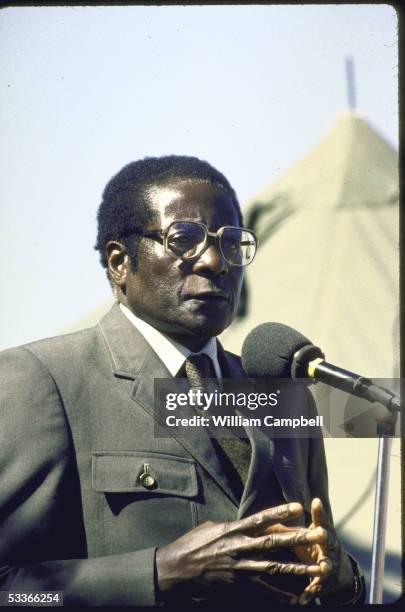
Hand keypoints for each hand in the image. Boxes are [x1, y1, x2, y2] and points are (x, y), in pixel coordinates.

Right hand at [155, 502, 325, 601]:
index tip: (298, 507)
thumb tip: (240, 524)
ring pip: (275, 568)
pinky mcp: (237, 588)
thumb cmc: (190, 546)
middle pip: (274, 542)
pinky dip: (281, 596)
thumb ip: (229, 527)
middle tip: (319, 534)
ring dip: (300, 568)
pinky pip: (264, 593)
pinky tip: (298, 597)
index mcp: (232, 531)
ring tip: (320, 568)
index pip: (260, 519)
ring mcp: (239, 570)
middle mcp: (239, 548)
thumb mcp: (209, 529)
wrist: (175, 572)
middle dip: (299, 538)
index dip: (280, 513)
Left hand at [269, 498, 355, 604]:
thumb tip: (274, 515)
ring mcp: (330, 566)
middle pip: (329, 541)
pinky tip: (301, 600)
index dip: (319, 512)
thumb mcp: (312, 535)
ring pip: (327, 566)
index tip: (316, 501)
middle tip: (321, 532)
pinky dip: (309, 594)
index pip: (322, 521)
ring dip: (323, 566)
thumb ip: (297, 526)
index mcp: (325, 535)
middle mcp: (331, 549)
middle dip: (325, 537)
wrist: (339, 573)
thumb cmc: (318, 547)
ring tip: (321, 567)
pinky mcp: (326, 584)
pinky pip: (317, 589)